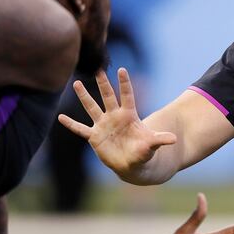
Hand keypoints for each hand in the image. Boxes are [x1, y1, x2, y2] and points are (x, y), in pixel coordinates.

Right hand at [58, 68, 175, 179]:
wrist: (132, 164)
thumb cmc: (144, 152)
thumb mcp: (151, 145)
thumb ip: (160, 140)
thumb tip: (173, 139)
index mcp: (129, 115)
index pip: (126, 96)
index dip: (124, 84)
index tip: (121, 69)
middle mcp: (115, 117)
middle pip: (108, 97)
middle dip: (103, 84)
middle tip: (98, 68)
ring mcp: (103, 125)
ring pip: (92, 108)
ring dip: (84, 97)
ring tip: (76, 83)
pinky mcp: (95, 137)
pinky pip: (81, 129)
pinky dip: (71, 124)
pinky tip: (60, 118)